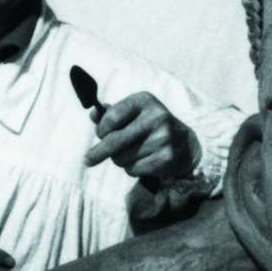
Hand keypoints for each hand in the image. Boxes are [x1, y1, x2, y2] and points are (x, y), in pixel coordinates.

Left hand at [84, 91, 199, 183]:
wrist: (184, 143)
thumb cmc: (149, 126)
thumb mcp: (133, 113)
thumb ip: (111, 113)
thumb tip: (93, 114)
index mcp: (144, 101)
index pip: (112, 117)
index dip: (101, 129)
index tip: (100, 134)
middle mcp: (156, 117)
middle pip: (115, 141)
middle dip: (98, 152)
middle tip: (87, 160)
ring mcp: (163, 138)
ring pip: (122, 158)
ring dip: (119, 160)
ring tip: (131, 153)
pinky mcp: (166, 158)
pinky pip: (133, 169)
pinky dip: (131, 168)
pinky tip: (142, 160)